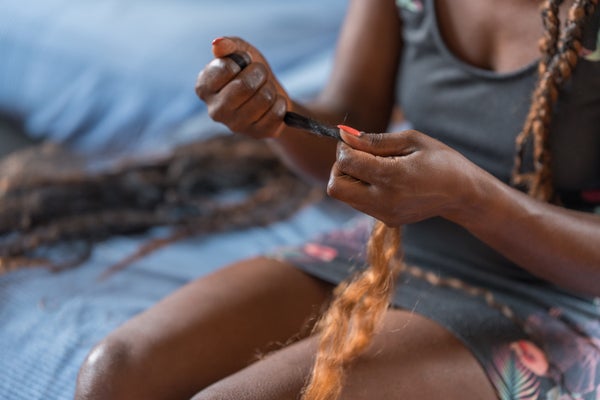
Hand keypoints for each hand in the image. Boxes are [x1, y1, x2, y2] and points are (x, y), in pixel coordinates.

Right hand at [195, 37, 288, 138]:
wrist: (272, 94)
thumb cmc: (251, 71)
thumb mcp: (242, 52)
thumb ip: (229, 45)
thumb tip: (217, 44)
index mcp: (204, 88)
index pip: (227, 67)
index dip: (243, 60)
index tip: (245, 63)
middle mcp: (215, 111)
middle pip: (244, 86)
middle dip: (259, 73)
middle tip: (260, 74)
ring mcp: (236, 126)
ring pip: (264, 98)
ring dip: (270, 88)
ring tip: (265, 89)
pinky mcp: (257, 134)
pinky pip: (277, 113)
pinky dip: (280, 102)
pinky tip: (274, 104)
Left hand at [327, 129, 486, 225]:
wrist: (462, 194)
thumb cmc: (440, 160)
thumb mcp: (411, 140)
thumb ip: (374, 140)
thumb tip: (343, 135)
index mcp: (392, 177)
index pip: (346, 163)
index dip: (344, 148)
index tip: (356, 141)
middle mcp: (385, 201)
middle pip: (335, 187)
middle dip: (340, 168)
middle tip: (359, 156)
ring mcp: (385, 214)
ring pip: (344, 197)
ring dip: (350, 179)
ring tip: (376, 168)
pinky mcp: (387, 221)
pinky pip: (358, 204)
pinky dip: (361, 189)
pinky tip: (383, 181)